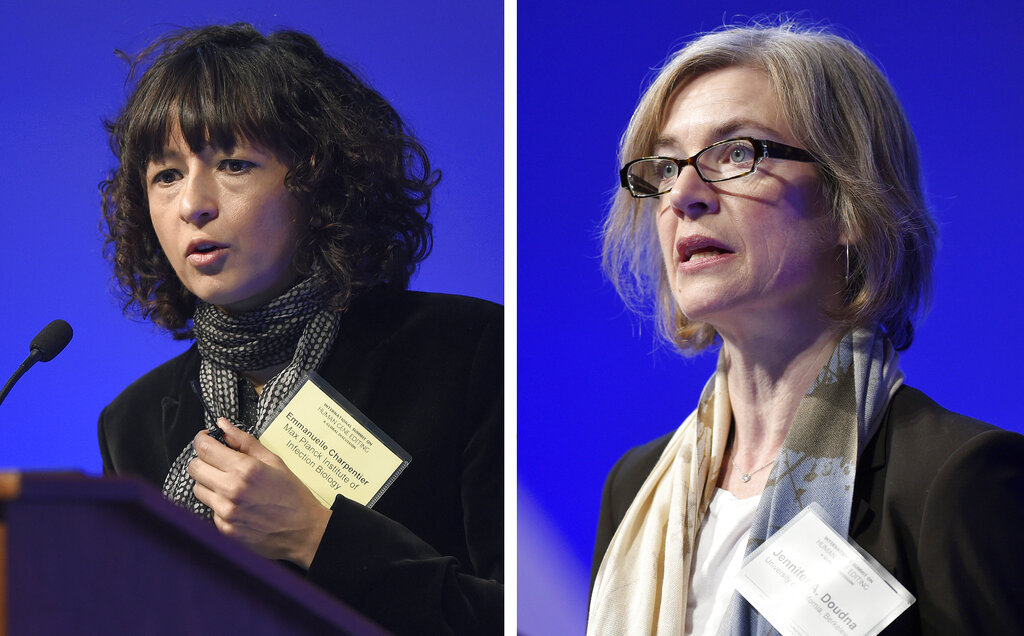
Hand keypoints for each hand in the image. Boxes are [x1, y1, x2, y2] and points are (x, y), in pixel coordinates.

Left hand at [188, 417, 332, 568]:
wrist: (303, 530)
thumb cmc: (292, 495)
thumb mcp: (274, 461)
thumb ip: (245, 441)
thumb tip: (223, 425)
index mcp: (245, 469)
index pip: (205, 448)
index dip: (201, 440)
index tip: (205, 439)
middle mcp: (231, 490)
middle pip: (194, 468)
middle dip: (203, 460)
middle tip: (217, 461)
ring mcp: (226, 511)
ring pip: (198, 488)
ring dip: (208, 482)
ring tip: (229, 483)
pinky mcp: (224, 528)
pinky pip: (209, 508)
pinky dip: (218, 503)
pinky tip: (237, 502)